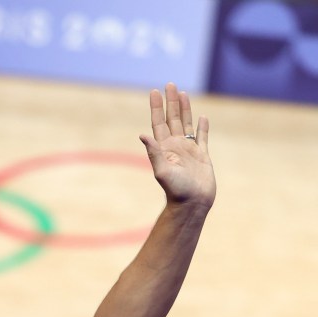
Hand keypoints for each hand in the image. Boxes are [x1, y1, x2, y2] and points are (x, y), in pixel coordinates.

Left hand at [140, 83, 215, 208]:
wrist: (193, 203)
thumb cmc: (176, 190)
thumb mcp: (162, 171)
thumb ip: (154, 152)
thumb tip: (142, 135)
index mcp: (164, 148)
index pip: (159, 122)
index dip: (156, 107)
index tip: (154, 91)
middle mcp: (175, 146)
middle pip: (172, 118)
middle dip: (170, 102)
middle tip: (169, 84)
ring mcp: (188, 150)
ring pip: (187, 124)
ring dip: (184, 109)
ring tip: (182, 94)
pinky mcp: (202, 156)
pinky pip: (202, 137)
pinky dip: (202, 127)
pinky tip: (203, 117)